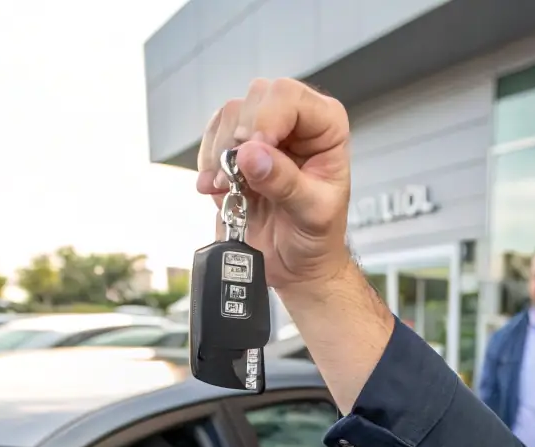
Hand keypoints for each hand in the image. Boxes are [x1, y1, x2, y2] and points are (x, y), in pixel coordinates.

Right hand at [196, 78, 352, 291]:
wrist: (296, 262)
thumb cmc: (316, 236)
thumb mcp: (311, 214)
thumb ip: (284, 183)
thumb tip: (250, 155)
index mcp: (325, 127)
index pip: (290, 96)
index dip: (267, 119)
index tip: (255, 154)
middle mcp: (295, 122)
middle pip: (257, 97)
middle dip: (241, 136)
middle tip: (239, 175)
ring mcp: (264, 133)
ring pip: (230, 114)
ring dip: (220, 151)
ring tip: (228, 186)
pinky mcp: (238, 149)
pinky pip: (213, 136)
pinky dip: (208, 162)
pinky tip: (216, 188)